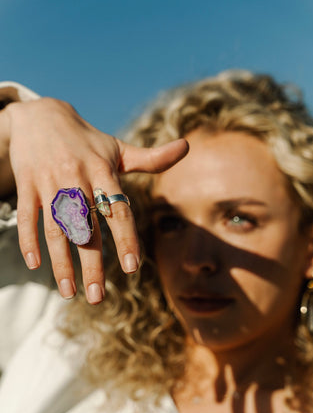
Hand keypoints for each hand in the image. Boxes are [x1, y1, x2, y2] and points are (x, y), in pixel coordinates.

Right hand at [2, 98, 187, 302]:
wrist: (40, 115)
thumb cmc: (86, 139)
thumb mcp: (118, 147)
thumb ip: (151, 158)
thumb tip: (187, 147)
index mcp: (103, 171)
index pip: (118, 210)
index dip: (126, 239)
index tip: (133, 268)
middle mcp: (76, 179)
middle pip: (87, 229)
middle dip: (92, 265)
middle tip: (99, 297)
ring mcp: (49, 183)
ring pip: (56, 229)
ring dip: (61, 263)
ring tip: (70, 292)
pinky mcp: (26, 186)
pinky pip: (27, 217)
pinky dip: (29, 241)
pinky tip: (35, 265)